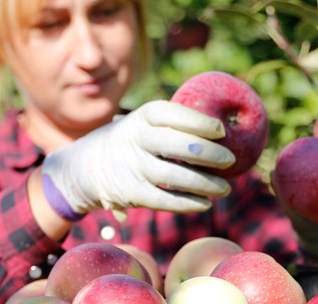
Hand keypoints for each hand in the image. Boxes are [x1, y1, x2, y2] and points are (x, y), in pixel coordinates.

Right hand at [41, 100, 236, 218]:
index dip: (198, 122)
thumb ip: (177, 125)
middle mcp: (135, 139)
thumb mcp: (146, 123)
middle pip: (174, 145)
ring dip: (204, 184)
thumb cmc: (135, 140)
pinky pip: (163, 200)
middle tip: (230, 160)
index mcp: (142, 116)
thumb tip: (224, 133)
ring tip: (225, 188)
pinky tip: (205, 203)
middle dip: (207, 154)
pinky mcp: (130, 193)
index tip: (221, 131)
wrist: (87, 164)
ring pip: (172, 177)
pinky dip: (187, 203)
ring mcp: (131, 167)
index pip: (171, 114)